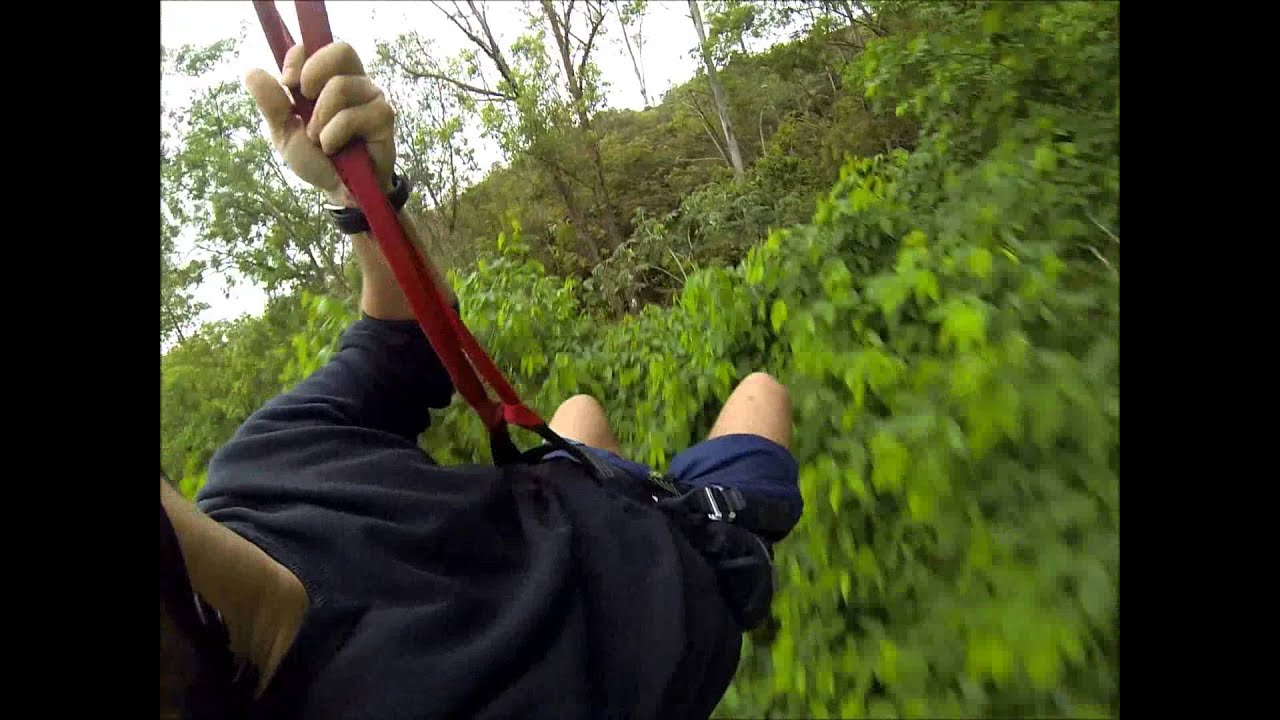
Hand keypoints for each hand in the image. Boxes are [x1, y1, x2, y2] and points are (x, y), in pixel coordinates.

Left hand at [244, 42, 394, 206]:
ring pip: (341, 87)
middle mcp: (355, 81)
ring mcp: (372, 98)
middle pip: (341, 50)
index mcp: (330, 77)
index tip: (287, 83)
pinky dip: (334, 135)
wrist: (339, 191)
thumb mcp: (284, 132)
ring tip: (320, 140)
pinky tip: (334, 148)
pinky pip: (353, 116)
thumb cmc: (315, 159)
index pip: (319, 43)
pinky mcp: (384, 118)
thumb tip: (252, 71)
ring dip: (320, 119)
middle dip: (314, 73)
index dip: (299, 57)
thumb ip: (270, 103)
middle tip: (304, 100)